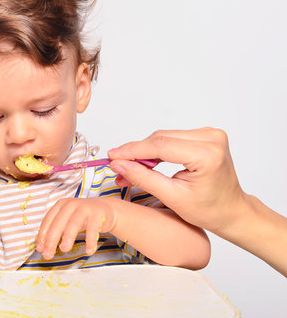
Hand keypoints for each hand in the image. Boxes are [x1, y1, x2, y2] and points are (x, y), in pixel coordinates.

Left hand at [36, 197, 115, 258]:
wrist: (104, 208)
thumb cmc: (82, 217)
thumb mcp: (68, 220)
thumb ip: (56, 230)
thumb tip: (43, 248)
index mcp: (61, 205)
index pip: (48, 220)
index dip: (42, 235)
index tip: (40, 249)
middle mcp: (71, 204)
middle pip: (58, 222)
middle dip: (52, 239)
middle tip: (48, 254)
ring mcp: (84, 208)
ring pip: (74, 223)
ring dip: (68, 237)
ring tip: (64, 249)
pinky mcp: (97, 213)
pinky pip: (93, 228)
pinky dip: (90, 241)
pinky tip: (89, 251)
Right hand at [107, 127, 244, 234]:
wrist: (231, 210)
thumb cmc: (209, 209)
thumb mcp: (172, 197)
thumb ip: (143, 178)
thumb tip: (118, 164)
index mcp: (207, 155)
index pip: (161, 146)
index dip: (133, 150)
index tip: (113, 156)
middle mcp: (211, 139)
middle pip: (161, 138)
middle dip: (136, 152)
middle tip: (117, 166)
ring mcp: (209, 134)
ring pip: (164, 137)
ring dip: (144, 151)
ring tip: (129, 167)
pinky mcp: (204, 135)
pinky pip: (172, 138)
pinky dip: (156, 149)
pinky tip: (146, 162)